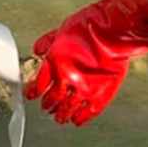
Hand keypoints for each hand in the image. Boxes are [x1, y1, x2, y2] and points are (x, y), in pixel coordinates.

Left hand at [24, 0, 147, 125]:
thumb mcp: (63, 29)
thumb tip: (38, 49)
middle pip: (52, 100)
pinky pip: (88, 113)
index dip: (34, 91)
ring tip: (60, 118)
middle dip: (48, 105)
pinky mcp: (101, 94)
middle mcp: (66, 79)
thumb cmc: (91, 25)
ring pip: (68, 109)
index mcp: (54, 63)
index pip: (39, 84)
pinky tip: (77, 121)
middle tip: (47, 108)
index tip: (32, 95)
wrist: (115, 30)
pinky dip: (81, 118)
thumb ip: (49, 42)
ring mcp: (84, 89)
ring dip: (61, 115)